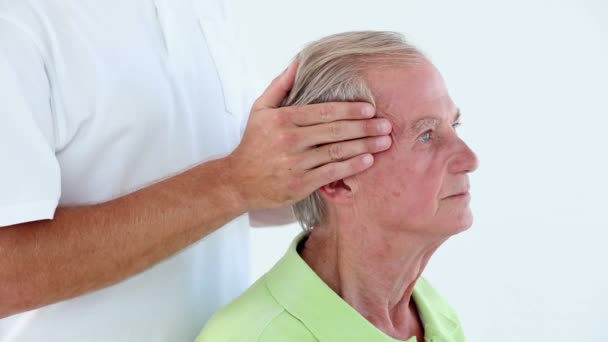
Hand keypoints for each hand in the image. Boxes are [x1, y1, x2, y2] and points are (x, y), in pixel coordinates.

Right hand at [228, 62, 392, 208]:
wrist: (239, 181)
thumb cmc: (254, 143)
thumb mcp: (261, 109)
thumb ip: (280, 86)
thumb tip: (298, 63)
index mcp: (283, 119)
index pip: (323, 112)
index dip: (350, 110)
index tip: (369, 109)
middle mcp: (290, 140)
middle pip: (335, 131)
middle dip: (364, 127)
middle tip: (386, 125)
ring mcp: (296, 163)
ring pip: (337, 152)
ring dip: (364, 146)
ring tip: (384, 142)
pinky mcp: (300, 184)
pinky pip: (332, 173)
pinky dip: (352, 166)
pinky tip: (368, 160)